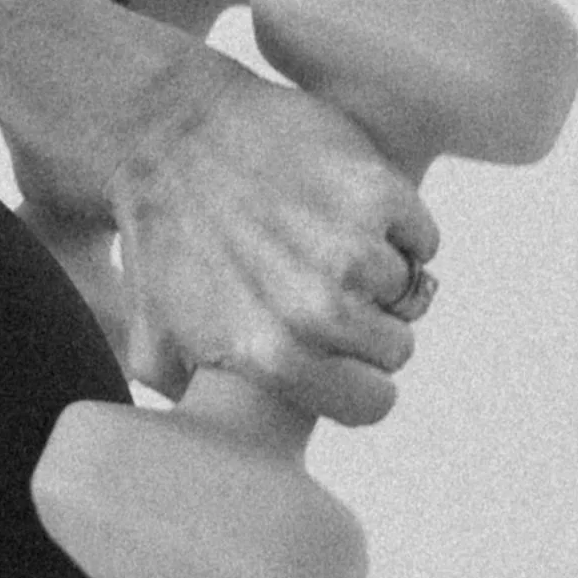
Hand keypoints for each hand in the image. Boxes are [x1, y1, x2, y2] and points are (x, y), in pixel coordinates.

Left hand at [100, 35, 440, 425]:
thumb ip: (190, 401)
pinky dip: (400, 229)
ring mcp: (352, 248)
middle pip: (395, 350)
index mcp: (271, 356)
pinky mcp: (379, 190)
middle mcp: (317, 309)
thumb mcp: (154, 342)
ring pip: (410, 292)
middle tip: (322, 295)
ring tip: (324, 249)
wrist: (170, 137)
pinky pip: (423, 237)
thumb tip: (222, 440)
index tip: (345, 365)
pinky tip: (347, 214)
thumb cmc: (161, 243)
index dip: (360, 387)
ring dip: (381, 278)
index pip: (369, 405)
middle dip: (368, 331)